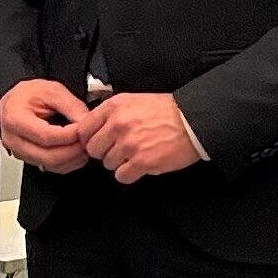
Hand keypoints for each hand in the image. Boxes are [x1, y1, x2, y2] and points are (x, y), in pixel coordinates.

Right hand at [0, 78, 92, 172]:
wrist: (16, 101)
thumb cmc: (29, 94)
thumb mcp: (52, 90)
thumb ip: (71, 105)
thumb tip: (88, 122)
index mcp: (15, 120)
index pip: (46, 136)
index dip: (70, 135)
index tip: (84, 128)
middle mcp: (14, 141)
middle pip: (49, 157)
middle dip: (74, 150)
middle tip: (88, 139)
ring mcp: (20, 153)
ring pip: (52, 165)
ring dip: (74, 158)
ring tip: (84, 143)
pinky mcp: (28, 160)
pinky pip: (52, 168)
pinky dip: (69, 162)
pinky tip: (76, 150)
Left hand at [80, 92, 199, 183]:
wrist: (194, 121)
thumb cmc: (167, 111)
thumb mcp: (134, 101)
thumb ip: (112, 113)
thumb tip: (93, 127)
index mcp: (114, 107)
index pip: (84, 128)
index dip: (89, 138)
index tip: (98, 142)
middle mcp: (118, 124)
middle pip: (93, 149)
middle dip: (105, 152)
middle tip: (121, 150)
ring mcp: (129, 144)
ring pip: (107, 164)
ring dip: (120, 163)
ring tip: (136, 154)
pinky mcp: (141, 162)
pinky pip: (121, 176)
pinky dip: (130, 174)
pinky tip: (141, 165)